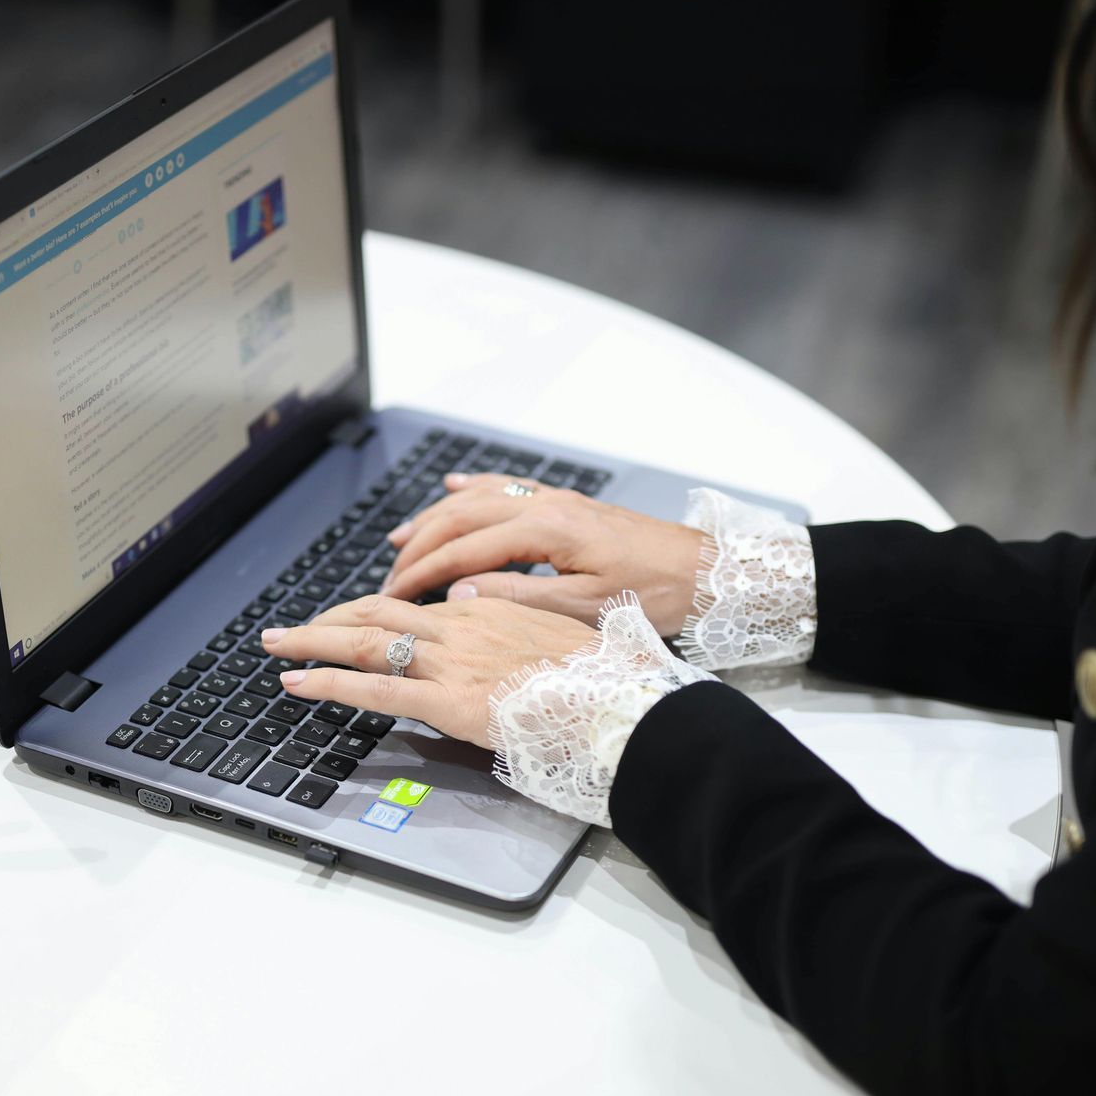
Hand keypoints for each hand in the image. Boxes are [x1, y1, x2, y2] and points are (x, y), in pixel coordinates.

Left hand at [261, 593, 598, 746]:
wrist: (622, 703)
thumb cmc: (601, 675)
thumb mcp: (557, 626)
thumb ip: (509, 608)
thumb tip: (464, 594)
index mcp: (488, 608)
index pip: (414, 603)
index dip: (369, 608)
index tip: (342, 618)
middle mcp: (462, 626)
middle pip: (376, 611)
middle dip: (325, 618)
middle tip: (286, 629)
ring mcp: (452, 662)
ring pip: (366, 642)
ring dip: (312, 642)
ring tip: (274, 646)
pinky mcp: (449, 700)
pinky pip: (375, 689)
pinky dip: (329, 683)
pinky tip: (298, 684)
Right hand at [382, 473, 702, 634]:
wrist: (706, 571)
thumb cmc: (655, 592)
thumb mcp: (584, 608)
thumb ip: (519, 598)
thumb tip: (460, 594)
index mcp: (546, 530)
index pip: (464, 549)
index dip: (422, 573)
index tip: (393, 595)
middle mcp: (545, 506)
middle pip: (461, 518)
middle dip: (419, 547)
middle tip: (388, 577)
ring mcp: (556, 501)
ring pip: (478, 500)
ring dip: (436, 518)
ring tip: (401, 538)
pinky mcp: (568, 505)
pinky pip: (509, 488)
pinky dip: (475, 488)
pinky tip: (453, 487)